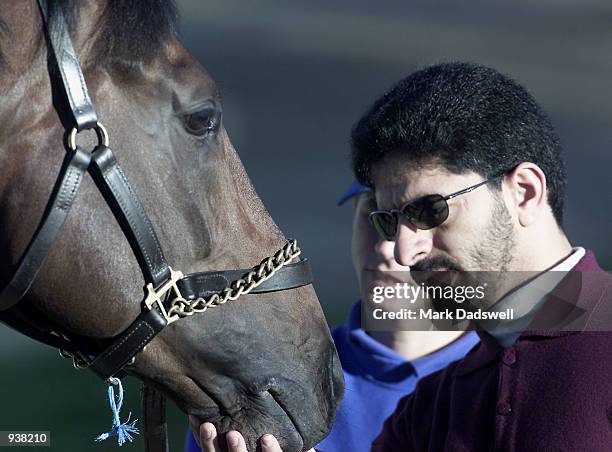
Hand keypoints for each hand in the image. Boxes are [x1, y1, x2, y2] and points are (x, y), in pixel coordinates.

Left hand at [199, 422, 314, 451]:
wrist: (255, 448)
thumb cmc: (274, 450)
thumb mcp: (290, 451)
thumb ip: (298, 448)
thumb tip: (310, 444)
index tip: (267, 438)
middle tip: (233, 435)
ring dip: (211, 445)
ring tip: (208, 426)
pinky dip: (204, 439)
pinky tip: (200, 421)